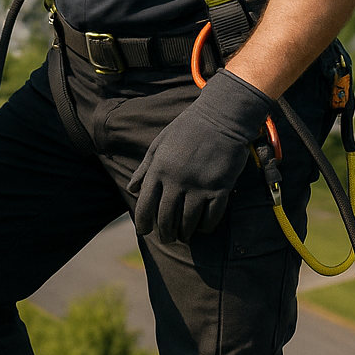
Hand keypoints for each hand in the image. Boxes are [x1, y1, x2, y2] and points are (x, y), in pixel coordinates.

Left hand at [129, 70, 272, 243]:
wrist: (222, 116)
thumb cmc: (188, 128)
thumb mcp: (160, 144)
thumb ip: (145, 168)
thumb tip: (132, 190)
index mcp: (159, 169)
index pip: (145, 205)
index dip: (143, 222)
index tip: (144, 231)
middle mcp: (177, 180)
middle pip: (166, 218)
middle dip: (165, 232)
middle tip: (167, 237)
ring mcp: (199, 186)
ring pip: (188, 222)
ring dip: (184, 233)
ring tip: (184, 235)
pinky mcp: (220, 188)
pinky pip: (211, 218)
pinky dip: (205, 227)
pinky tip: (203, 227)